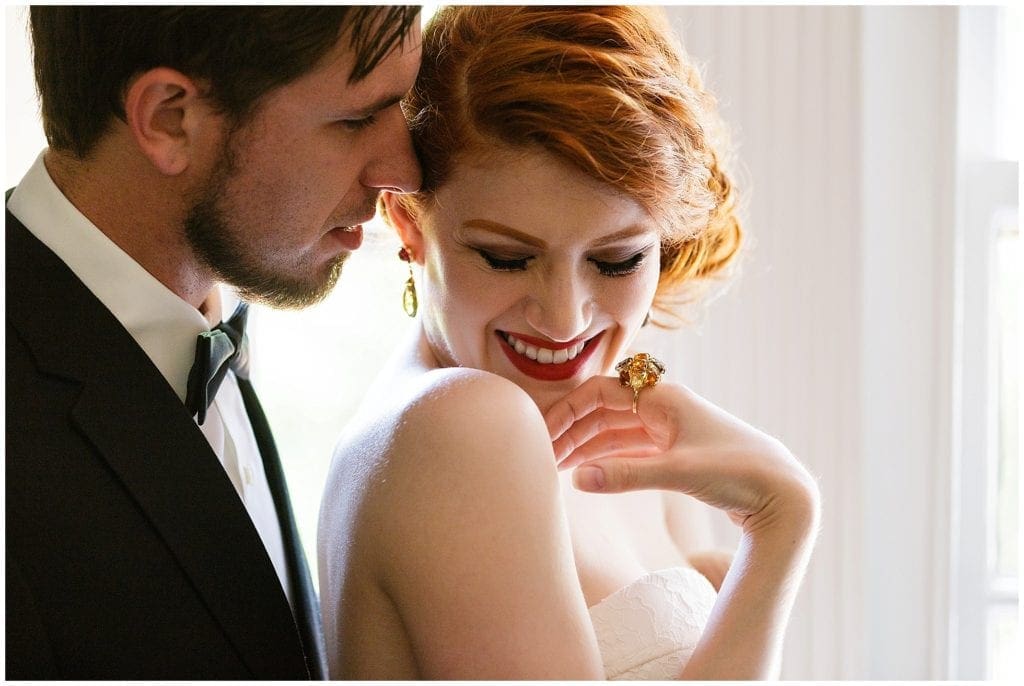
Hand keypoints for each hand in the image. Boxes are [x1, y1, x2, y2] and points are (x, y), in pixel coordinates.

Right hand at [545, 376, 818, 535]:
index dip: (567, 411)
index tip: (542, 435)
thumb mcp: (679, 473)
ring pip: (614, 432)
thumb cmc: (739, 473)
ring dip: (585, 446)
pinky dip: (606, 458)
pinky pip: (629, 448)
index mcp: (663, 398)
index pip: (599, 393)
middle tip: (541, 457)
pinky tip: (587, 472)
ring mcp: (670, 430)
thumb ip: (626, 476)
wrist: (784, 492)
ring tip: (555, 466)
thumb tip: (577, 480)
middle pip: (603, 412)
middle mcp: (663, 408)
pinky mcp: (676, 452)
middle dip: (571, 431)